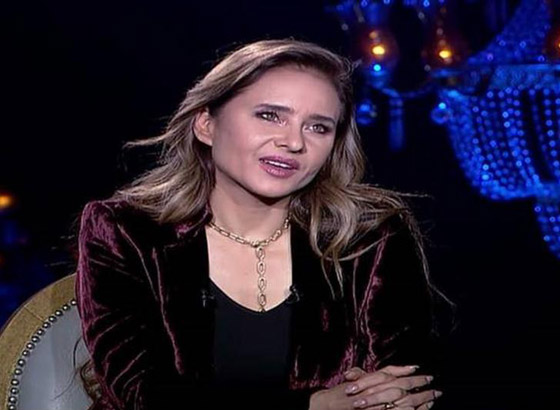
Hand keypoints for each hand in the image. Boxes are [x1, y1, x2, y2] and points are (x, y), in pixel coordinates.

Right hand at [309, 365, 440, 409]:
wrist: (325, 408)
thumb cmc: (336, 396)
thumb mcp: (349, 382)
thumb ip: (359, 374)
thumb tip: (366, 369)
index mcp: (366, 380)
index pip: (387, 372)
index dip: (403, 370)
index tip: (417, 367)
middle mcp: (371, 390)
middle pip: (399, 386)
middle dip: (417, 383)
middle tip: (431, 381)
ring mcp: (374, 404)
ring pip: (402, 401)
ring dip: (420, 398)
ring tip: (433, 395)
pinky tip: (421, 408)